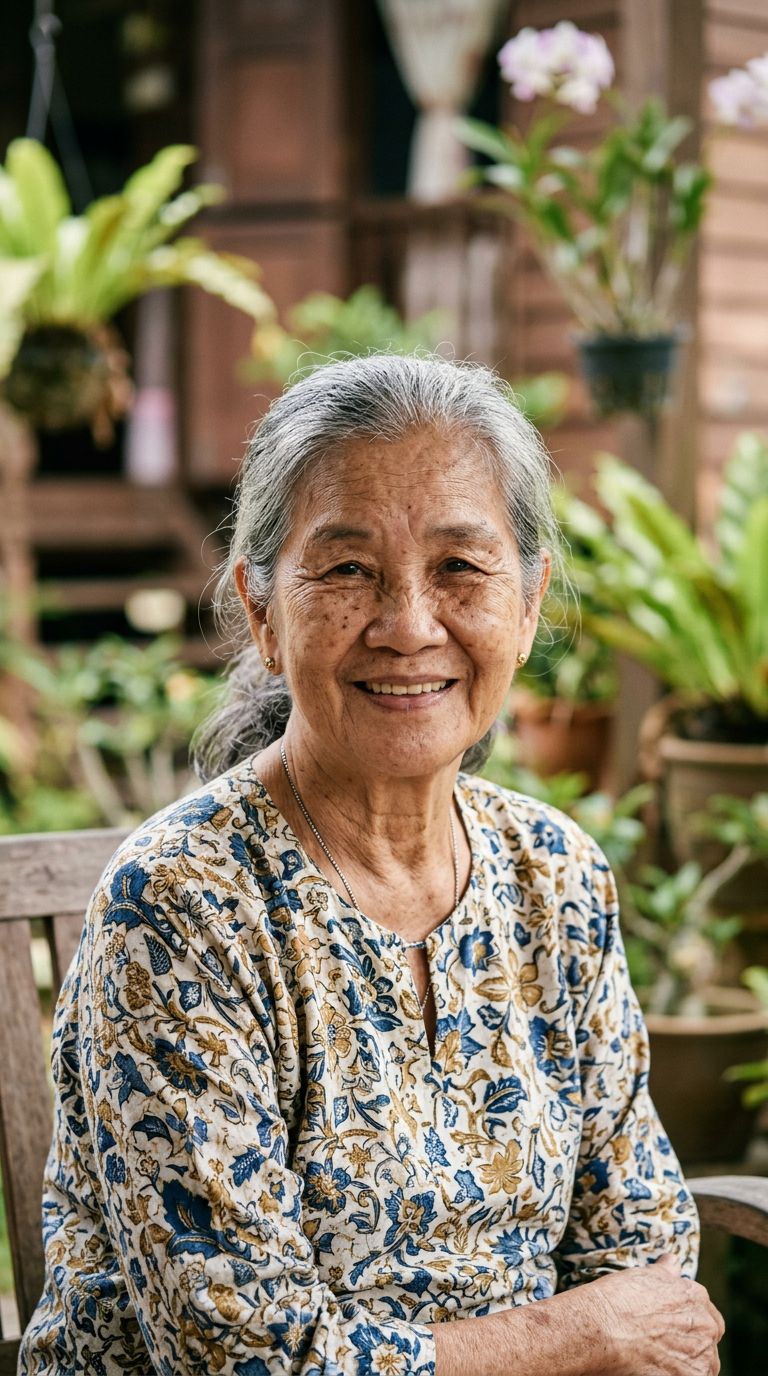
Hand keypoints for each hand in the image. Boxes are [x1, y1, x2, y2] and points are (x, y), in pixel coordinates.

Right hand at [585, 1254, 723, 1375]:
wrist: (603, 1328)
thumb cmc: (618, 1299)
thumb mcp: (644, 1275)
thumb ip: (665, 1270)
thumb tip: (672, 1261)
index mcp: (696, 1297)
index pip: (707, 1314)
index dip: (689, 1323)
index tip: (672, 1328)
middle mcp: (705, 1325)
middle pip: (707, 1340)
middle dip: (692, 1344)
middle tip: (663, 1346)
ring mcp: (702, 1355)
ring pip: (705, 1365)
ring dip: (688, 1363)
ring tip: (660, 1360)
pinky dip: (681, 1375)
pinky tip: (660, 1371)